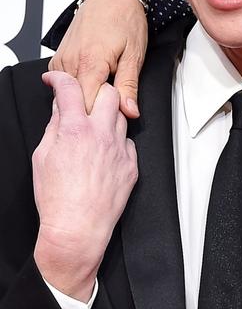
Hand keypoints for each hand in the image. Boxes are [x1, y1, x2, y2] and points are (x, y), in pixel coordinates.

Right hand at [33, 71, 137, 300]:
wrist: (78, 229)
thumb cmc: (57, 199)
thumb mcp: (42, 157)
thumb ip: (54, 128)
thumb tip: (59, 111)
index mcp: (75, 130)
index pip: (70, 88)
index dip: (60, 79)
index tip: (55, 81)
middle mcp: (101, 135)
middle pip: (108, 93)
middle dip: (94, 90)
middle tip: (84, 100)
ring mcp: (120, 150)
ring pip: (121, 116)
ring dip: (107, 116)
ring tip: (93, 129)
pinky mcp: (132, 166)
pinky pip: (128, 143)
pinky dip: (117, 142)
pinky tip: (104, 152)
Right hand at [48, 0, 147, 117]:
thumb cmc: (125, 21)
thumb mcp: (134, 56)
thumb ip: (129, 87)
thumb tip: (130, 111)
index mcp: (90, 62)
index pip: (87, 105)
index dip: (100, 116)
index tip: (111, 119)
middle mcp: (70, 61)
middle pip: (76, 101)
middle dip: (92, 110)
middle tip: (110, 109)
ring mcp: (61, 60)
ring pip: (68, 94)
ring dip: (84, 98)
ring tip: (102, 92)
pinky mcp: (58, 59)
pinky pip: (64, 82)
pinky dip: (77, 87)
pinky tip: (91, 83)